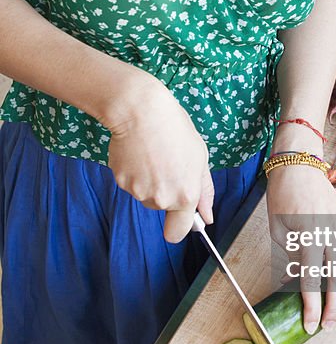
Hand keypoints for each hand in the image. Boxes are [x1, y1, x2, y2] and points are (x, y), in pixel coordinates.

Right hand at [103, 73, 213, 242]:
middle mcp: (162, 199)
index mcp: (185, 195)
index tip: (180, 217)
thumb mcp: (200, 158)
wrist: (142, 111)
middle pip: (161, 208)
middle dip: (166, 191)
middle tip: (168, 163)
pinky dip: (135, 172)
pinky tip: (139, 153)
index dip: (179, 226)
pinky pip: (131, 184)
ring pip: (146, 195)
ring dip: (150, 181)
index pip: (178, 232)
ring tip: (154, 154)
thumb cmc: (175, 129)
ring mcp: (139, 191)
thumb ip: (204, 192)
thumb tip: (207, 217)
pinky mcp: (121, 182)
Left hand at [266, 165, 335, 333]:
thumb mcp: (279, 230)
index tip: (310, 325)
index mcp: (308, 235)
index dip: (311, 306)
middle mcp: (331, 232)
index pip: (310, 280)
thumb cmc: (283, 197)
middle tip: (329, 326)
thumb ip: (291, 257)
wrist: (299, 166)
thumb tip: (298, 282)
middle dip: (333, 307)